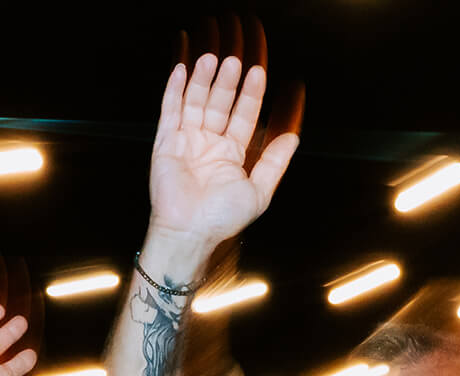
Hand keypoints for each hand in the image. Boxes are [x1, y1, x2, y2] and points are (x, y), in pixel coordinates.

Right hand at [146, 50, 300, 263]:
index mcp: (230, 154)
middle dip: (227, 83)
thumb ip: (275, 161)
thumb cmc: (222, 219)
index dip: (250, 95)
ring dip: (203, 81)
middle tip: (234, 62)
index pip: (243, 116)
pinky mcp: (165, 143)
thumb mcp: (259, 190)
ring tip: (212, 59)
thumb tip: (293, 136)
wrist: (190, 233)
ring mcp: (186, 141)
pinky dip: (174, 90)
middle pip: (219, 104)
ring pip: (196, 103)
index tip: (257, 73)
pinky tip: (181, 70)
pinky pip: (169, 111)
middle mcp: (209, 144)